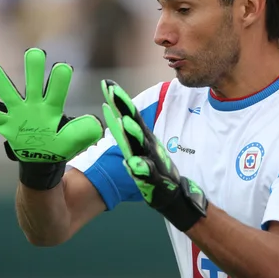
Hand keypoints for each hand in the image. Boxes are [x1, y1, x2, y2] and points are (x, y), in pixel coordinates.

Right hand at [0, 48, 103, 188]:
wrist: (42, 158)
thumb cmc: (60, 145)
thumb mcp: (74, 140)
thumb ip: (84, 131)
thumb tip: (97, 124)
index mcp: (53, 107)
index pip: (57, 91)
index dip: (60, 80)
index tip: (63, 68)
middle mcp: (35, 104)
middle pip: (33, 84)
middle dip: (33, 69)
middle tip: (35, 53)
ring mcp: (19, 112)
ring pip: (8, 94)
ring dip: (0, 82)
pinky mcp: (7, 123)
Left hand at [100, 79, 206, 230]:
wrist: (172, 194)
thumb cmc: (153, 169)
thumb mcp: (137, 147)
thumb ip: (126, 133)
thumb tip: (114, 115)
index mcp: (141, 138)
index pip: (128, 115)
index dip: (118, 100)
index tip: (106, 83)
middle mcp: (147, 146)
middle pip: (134, 123)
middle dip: (124, 107)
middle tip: (112, 91)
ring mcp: (152, 161)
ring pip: (142, 146)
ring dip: (134, 133)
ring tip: (124, 122)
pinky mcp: (155, 180)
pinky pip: (148, 174)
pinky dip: (141, 168)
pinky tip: (133, 164)